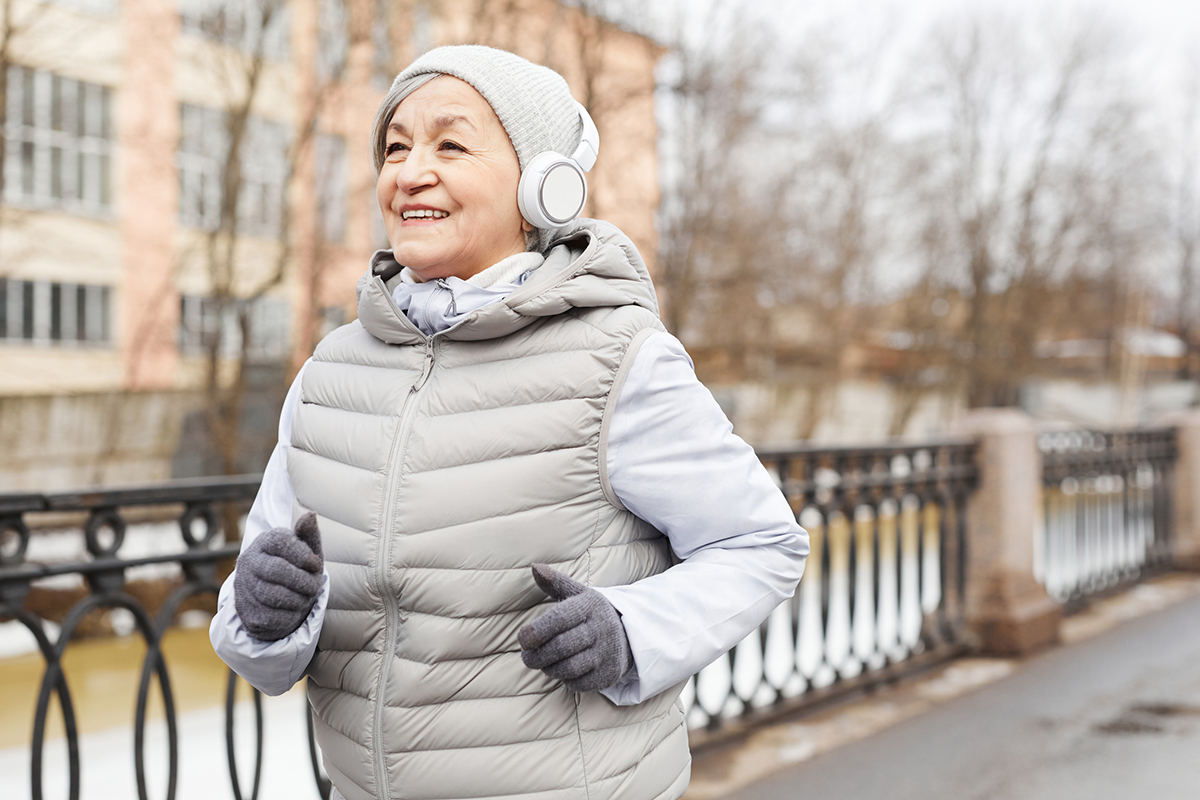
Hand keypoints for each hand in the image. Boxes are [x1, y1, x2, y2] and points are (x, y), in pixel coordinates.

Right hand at [233, 512, 323, 641]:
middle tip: (315, 587)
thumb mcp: (307, 551)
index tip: (316, 565)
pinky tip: (294, 610)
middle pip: (276, 570)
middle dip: (302, 581)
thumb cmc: (298, 568)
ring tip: (306, 598)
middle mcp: (249, 561)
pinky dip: (289, 616)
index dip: (302, 554)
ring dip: (298, 599)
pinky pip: (270, 617)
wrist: (278, 597)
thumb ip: (309, 535)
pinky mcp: (245, 611)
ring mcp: (244, 586)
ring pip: (272, 595)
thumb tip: (310, 516)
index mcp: (265, 541)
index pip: (280, 542)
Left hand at [517, 564, 632, 691]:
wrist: (629, 635)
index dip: (538, 630)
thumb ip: (556, 582)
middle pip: (561, 647)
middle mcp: (601, 629)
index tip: (522, 639)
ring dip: (549, 668)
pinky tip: (563, 670)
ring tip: (543, 663)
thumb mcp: (578, 594)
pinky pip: (579, 683)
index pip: (560, 618)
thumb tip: (535, 567)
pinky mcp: (608, 674)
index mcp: (590, 606)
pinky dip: (565, 679)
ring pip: (569, 668)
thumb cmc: (592, 614)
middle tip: (527, 657)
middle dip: (537, 656)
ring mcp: (607, 653)